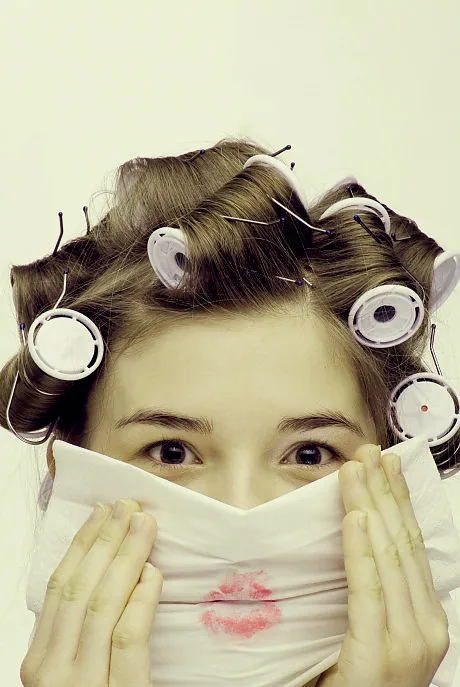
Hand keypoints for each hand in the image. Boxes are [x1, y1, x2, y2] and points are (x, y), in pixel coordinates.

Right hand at [20, 499, 161, 685]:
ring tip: (144, 525)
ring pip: (103, 605)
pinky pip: (128, 636)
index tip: (101, 512)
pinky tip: (153, 573)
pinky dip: (141, 599)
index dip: (82, 544)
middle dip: (104, 540)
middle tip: (127, 506)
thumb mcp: (71, 672)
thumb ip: (77, 635)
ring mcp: (84, 685)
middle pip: (80, 589)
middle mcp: (54, 672)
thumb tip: (104, 573)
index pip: (59, 588)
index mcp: (39, 661)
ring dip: (126, 556)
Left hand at [316, 445, 449, 686]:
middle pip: (402, 544)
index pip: (411, 546)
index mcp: (427, 620)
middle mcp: (426, 628)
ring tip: (355, 470)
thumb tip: (362, 542)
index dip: (398, 502)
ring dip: (369, 506)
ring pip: (386, 558)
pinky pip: (367, 590)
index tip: (384, 466)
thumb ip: (377, 597)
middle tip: (369, 452)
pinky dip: (359, 549)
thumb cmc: (356, 686)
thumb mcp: (375, 634)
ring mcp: (408, 643)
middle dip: (384, 493)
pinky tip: (353, 516)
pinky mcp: (379, 655)